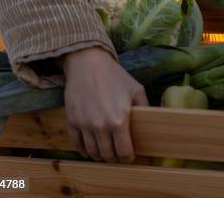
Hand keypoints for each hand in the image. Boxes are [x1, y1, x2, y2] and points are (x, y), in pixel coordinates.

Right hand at [60, 46, 148, 162]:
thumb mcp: (136, 89)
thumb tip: (152, 122)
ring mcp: (84, 125)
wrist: (88, 63)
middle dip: (114, 159)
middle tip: (118, 157)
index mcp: (119, 120)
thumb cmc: (114, 75)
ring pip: (92, 152)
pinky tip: (88, 150)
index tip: (129, 157)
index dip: (128, 158)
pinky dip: (83, 150)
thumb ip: (144, 108)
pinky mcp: (72, 121)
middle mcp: (101, 126)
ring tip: (105, 154)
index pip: (124, 151)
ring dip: (99, 156)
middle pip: (107, 155)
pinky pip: (76, 144)